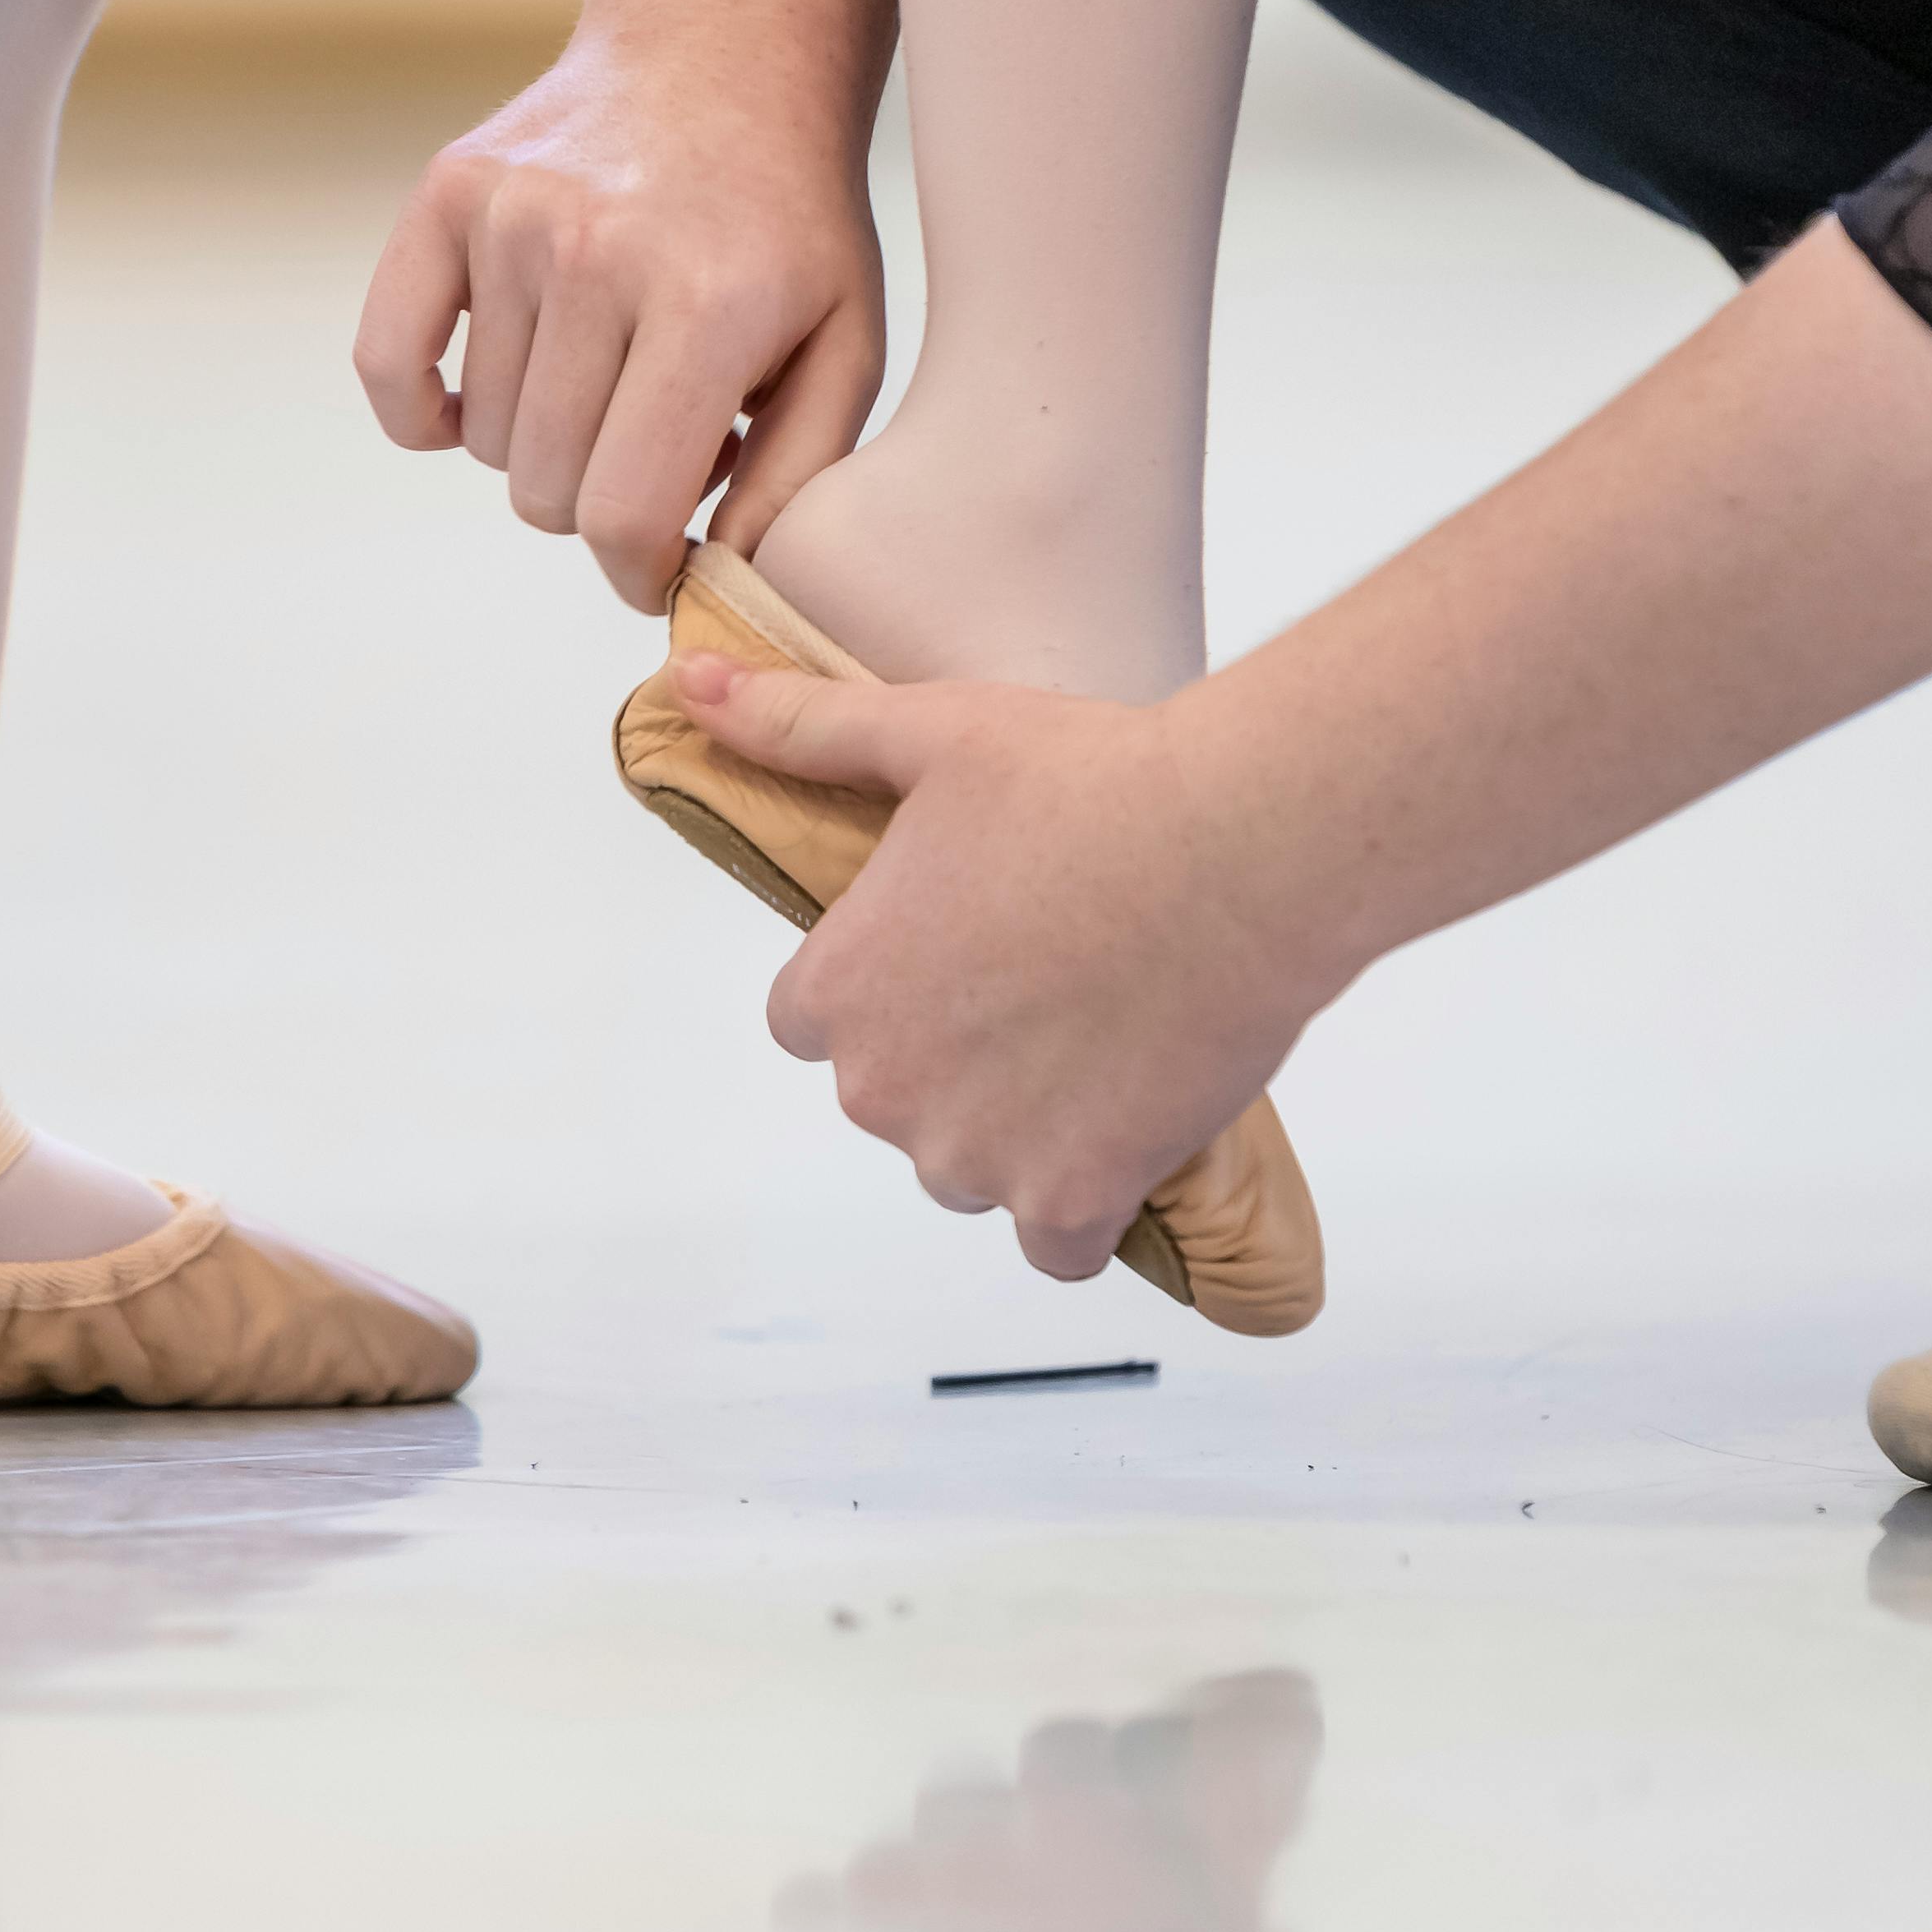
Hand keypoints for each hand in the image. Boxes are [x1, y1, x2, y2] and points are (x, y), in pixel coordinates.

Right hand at [355, 17, 887, 612]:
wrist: (724, 58)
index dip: (638, 573)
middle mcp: (597, 255)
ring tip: (605, 381)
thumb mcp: (846, 347)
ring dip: (536, 441)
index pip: (623, 511)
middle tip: (650, 447)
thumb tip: (716, 578)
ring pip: (481, 437)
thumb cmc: (790, 228)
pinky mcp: (448, 193)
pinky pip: (388, 362)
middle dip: (596, 504)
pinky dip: (421, 412)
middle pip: (544, 486)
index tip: (660, 569)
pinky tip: (476, 403)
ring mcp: (512, 217)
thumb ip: (799, 478)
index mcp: (707, 307)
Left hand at [676, 653, 1332, 1279]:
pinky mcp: (1072, 1200)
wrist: (1242, 851)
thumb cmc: (1092, 785)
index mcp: (836, 992)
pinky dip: (1083, 1205)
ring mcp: (976, 1158)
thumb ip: (799, 727)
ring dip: (1021, 1129)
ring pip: (973, 1169)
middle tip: (1047, 979)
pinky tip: (1124, 1137)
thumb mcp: (930, 734)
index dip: (888, 985)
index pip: (812, 1024)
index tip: (958, 949)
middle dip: (955, 1058)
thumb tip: (689, 685)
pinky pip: (1055, 1245)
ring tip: (1099, 1037)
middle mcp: (885, 1092)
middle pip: (896, 1099)